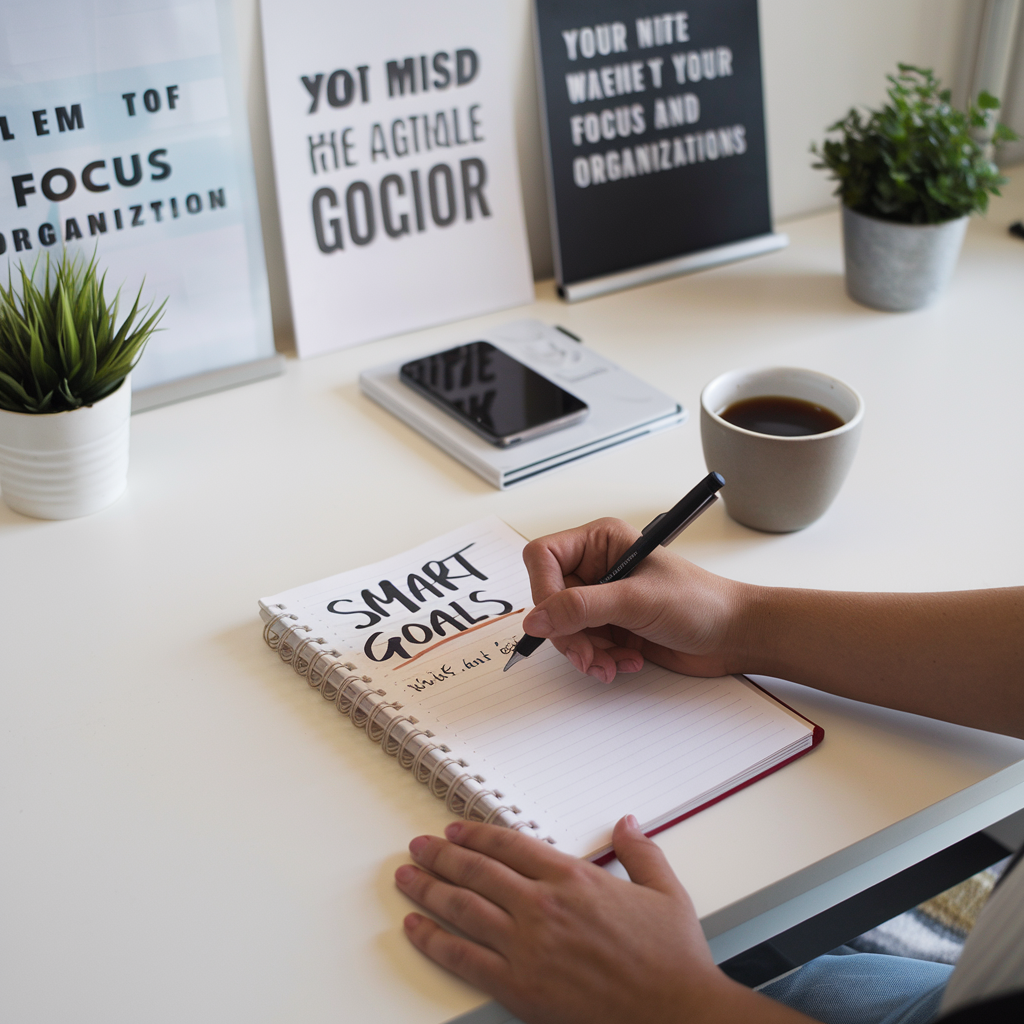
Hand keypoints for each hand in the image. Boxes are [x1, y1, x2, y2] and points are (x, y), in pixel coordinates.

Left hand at [395, 818, 806, 1023]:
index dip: (476, 835)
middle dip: (441, 855)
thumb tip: (627, 824)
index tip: (456, 831)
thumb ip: (641, 852)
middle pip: (476, 870)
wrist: (676, 1011)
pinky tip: (415, 928)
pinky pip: (462, 958)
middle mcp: (542, 905)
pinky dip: (433, 940)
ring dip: (428, 888)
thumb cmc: (672, 959)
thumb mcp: (665, 892)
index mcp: (573, 878)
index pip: (509, 845)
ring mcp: (527, 946)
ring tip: (407, 877)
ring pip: (462, 907)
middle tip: (419, 847)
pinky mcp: (519, 985)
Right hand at [521, 518, 755, 682]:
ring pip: (563, 629)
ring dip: (585, 653)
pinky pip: (583, 647)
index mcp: (600, 542)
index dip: (543, 591)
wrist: (734, 635)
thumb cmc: (699, 602)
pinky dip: (599, 660)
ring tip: (613, 663)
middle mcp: (597, 567)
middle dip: (568, 633)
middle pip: (549, 600)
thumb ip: (581, 608)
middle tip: (588, 654)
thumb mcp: (636, 600)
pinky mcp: (610, 626)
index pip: (544, 558)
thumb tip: (535, 619)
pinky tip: (626, 662)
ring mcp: (602, 599)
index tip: (554, 621)